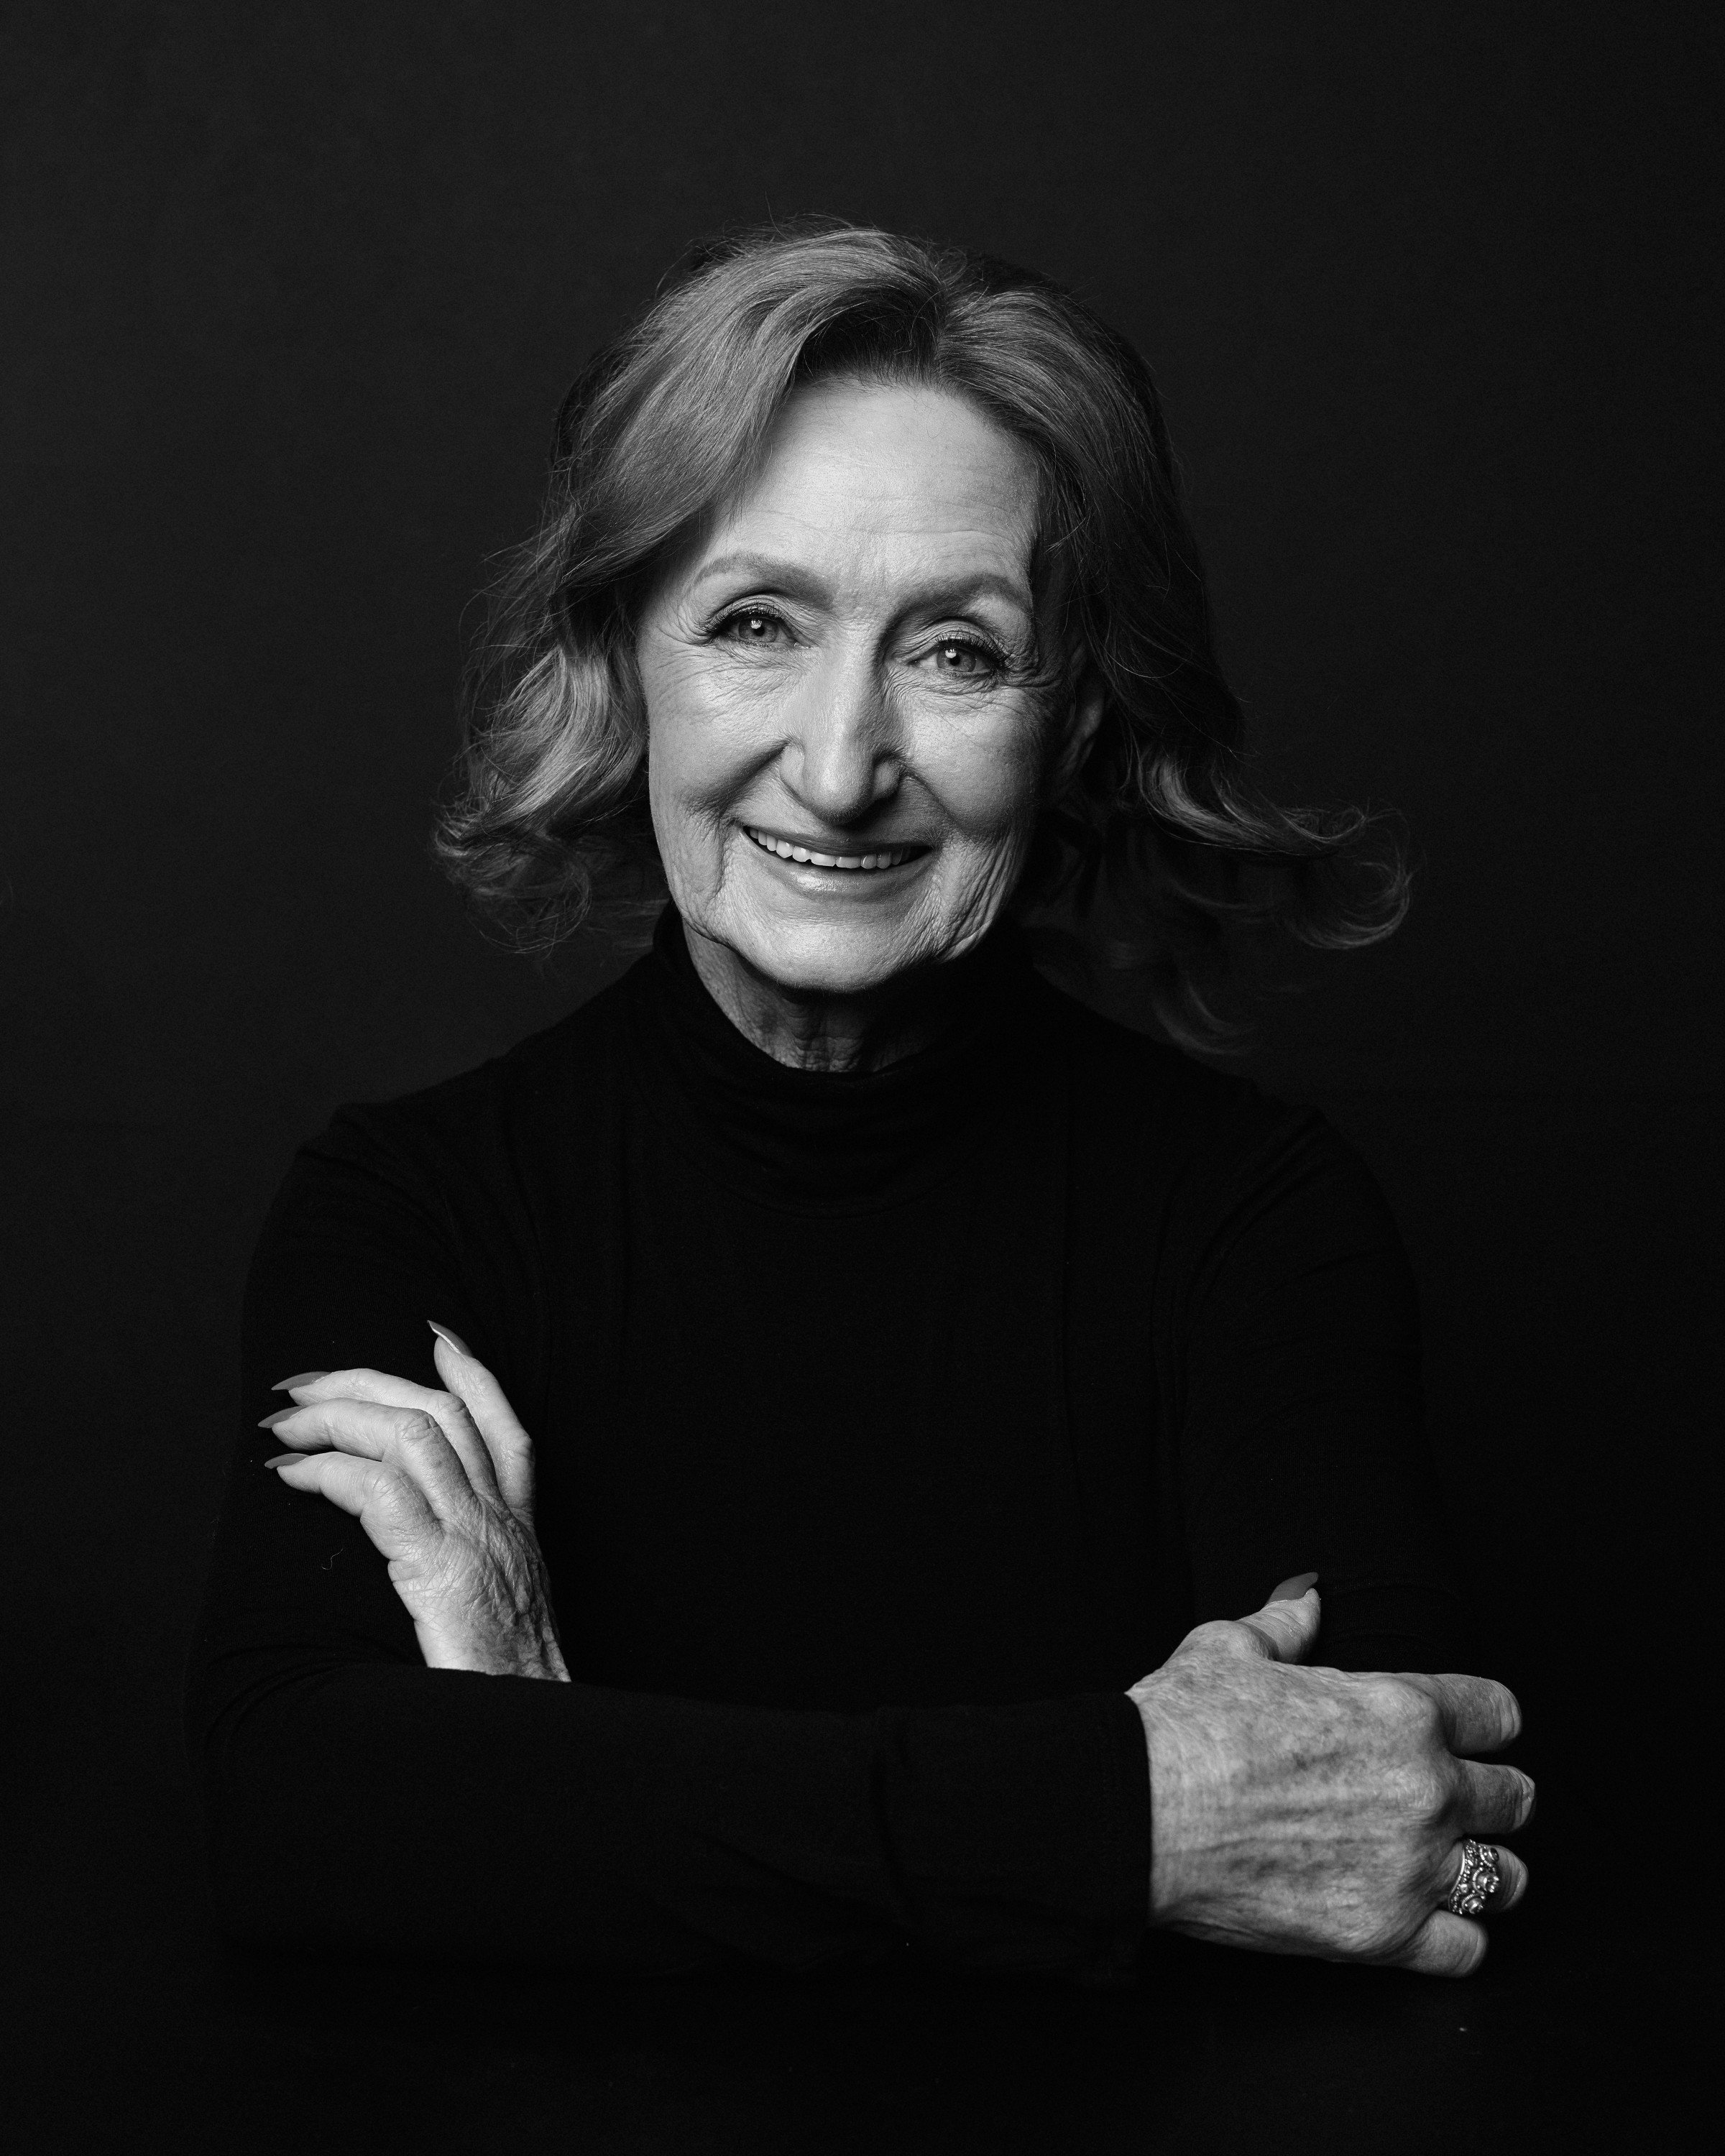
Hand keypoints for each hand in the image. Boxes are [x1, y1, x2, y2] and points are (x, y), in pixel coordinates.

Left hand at [261, 1327, 568, 1681]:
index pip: (505, 1430)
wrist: (534, 1731)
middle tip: (306, 1382)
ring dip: (337, 1415)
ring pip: (410, 1435)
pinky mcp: (439, 1569)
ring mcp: (474, 1539)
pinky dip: (329, 1469)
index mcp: (518, 1531)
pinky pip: (379, 1492)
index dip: (473, 1376)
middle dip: (367, 1382)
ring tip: (286, 1422)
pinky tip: (292, 1475)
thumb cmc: (509, 1690)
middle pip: (442, 1414)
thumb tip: (423, 1560)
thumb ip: (476, 1574)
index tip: (436, 1338)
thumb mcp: (508, 1616)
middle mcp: (501, 1522)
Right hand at [1127, 1583, 1532, 1976]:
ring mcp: (1411, 1867)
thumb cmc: (1183, 1727)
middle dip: (1491, 1797)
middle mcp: (1424, 1789)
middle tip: (1453, 1803)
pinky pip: (1467, 1950)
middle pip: (1516, 1798)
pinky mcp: (1384, 1935)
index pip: (1499, 1714)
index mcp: (1401, 1710)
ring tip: (1450, 1868)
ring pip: (1506, 1880)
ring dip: (1482, 1870)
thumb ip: (1286, 1625)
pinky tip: (1424, 1923)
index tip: (1471, 1735)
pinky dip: (1453, 1939)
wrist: (1141, 1813)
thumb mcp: (1230, 1648)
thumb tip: (1307, 1600)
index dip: (1487, 1722)